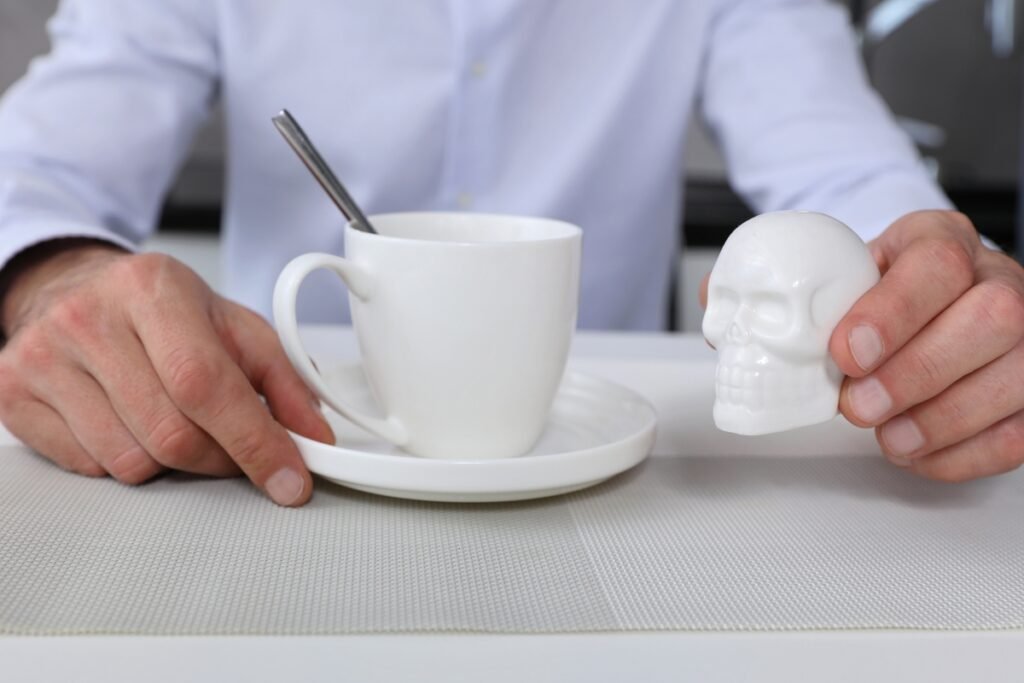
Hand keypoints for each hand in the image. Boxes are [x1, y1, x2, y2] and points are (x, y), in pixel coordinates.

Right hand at [0, 241, 333, 504]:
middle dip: (220, 458)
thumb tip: (314, 437)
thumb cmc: (159, 309)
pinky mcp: (12, 393)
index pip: (206, 384)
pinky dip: (125, 459)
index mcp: (152, 290)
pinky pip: (90, 468)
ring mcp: (42, 357)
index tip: (290, 479)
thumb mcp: (233, 326)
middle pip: (171, 434)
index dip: (254, 442)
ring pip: (131, 461)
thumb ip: (285, 380)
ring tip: (173, 418)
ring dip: (171, 461)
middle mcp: (89, 318)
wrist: (74, 288)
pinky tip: (128, 420)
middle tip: (235, 448)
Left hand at [830, 210, 1023, 480]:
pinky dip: (962, 454)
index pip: (936, 263)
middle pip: (990, 320)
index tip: (848, 353)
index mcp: (945, 240)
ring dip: (940, 422)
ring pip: (1014, 378)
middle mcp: (1001, 281)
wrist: (926, 308)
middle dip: (915, 374)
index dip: (892, 313)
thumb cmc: (881, 298)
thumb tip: (776, 348)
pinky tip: (918, 453)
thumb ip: (824, 305)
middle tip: (860, 407)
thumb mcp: (848, 280)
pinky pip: (1017, 432)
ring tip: (888, 437)